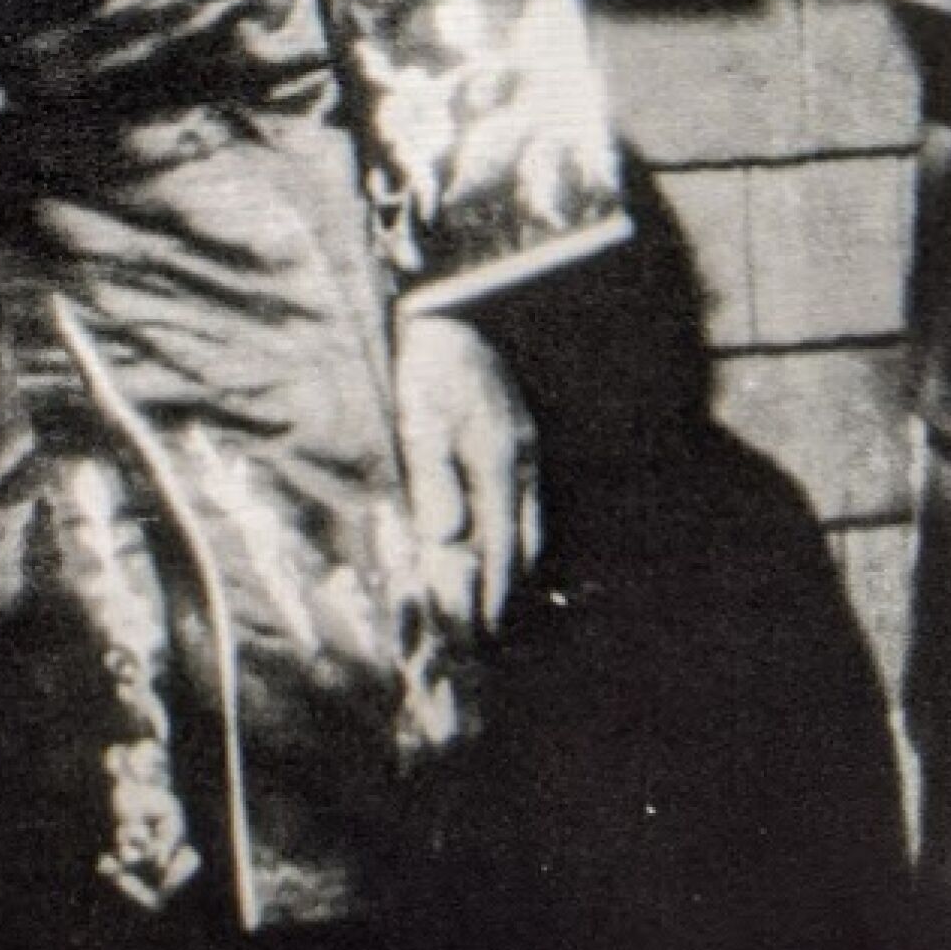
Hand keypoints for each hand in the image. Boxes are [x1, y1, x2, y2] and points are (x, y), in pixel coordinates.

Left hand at [394, 311, 540, 631]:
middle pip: (522, 544)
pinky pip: (528, 501)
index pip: (499, 546)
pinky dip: (520, 535)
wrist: (450, 315)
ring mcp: (525, 449)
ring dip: (517, 569)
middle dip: (509, 592)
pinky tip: (508, 548)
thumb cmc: (427, 367)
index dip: (491, 593)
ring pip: (530, 525)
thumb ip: (434, 478)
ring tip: (501, 606)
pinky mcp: (518, 438)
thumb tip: (447, 540)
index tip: (481, 631)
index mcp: (496, 461)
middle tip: (491, 634)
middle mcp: (520, 461)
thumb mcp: (420, 418)